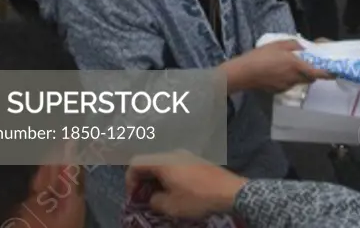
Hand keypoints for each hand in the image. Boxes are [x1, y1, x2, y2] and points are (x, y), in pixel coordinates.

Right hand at [125, 150, 246, 218]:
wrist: (230, 192)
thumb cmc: (198, 198)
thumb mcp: (170, 206)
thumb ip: (154, 201)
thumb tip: (153, 197)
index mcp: (164, 161)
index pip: (136, 163)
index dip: (129, 180)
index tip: (134, 196)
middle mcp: (174, 153)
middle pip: (149, 162)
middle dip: (142, 180)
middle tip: (144, 198)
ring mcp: (187, 155)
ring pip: (163, 164)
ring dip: (156, 179)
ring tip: (160, 197)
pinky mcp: (197, 161)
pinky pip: (175, 165)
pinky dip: (169, 176)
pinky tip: (175, 191)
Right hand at [227, 40, 330, 92]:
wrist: (244, 73)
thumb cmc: (261, 56)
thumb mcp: (279, 44)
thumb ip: (295, 45)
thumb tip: (304, 48)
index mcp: (297, 66)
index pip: (318, 73)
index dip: (329, 74)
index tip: (336, 72)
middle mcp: (294, 78)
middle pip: (310, 78)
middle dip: (313, 72)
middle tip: (309, 63)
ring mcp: (286, 86)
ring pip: (299, 81)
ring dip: (300, 75)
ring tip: (290, 65)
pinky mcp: (278, 91)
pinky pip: (289, 84)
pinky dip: (289, 78)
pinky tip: (278, 72)